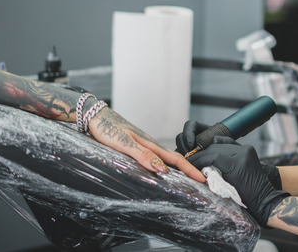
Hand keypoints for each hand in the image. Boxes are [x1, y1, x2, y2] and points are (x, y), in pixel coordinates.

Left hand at [88, 107, 205, 182]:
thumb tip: (162, 169)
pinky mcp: (136, 145)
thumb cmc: (107, 129)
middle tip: (199, 182)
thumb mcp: (125, 144)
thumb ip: (143, 156)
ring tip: (186, 179)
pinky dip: (164, 165)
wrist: (95, 116)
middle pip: (174, 159)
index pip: (175, 160)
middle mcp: (150, 144)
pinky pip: (155, 157)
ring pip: (165, 158)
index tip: (202, 179)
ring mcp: (143, 144)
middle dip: (188, 170)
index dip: (189, 170)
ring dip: (177, 168)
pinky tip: (162, 170)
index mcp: (150, 144)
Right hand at [189, 137, 288, 224]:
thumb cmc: (245, 199)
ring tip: (202, 158)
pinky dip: (220, 147)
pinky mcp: (248, 149)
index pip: (212, 156)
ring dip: (210, 150)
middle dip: (202, 155)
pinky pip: (230, 144)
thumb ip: (212, 175)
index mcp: (236, 164)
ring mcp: (246, 149)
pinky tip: (214, 154)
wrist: (264, 198)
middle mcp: (242, 153)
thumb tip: (198, 168)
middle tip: (193, 161)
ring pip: (221, 143)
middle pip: (215, 148)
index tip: (191, 164)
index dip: (199, 160)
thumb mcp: (225, 188)